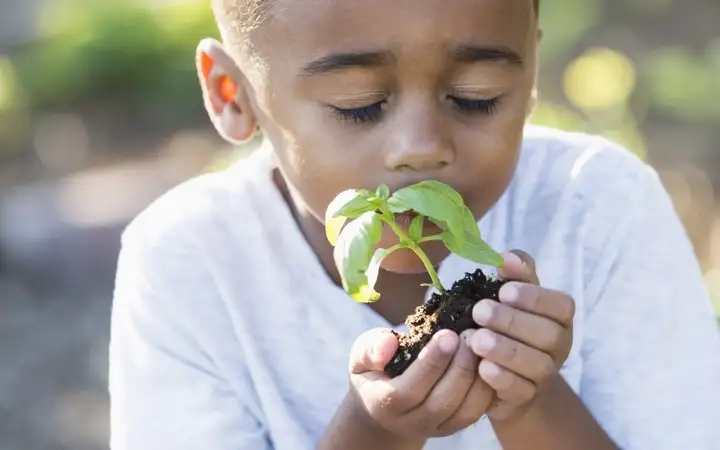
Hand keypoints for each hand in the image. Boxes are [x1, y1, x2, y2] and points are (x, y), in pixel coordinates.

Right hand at [348, 327, 493, 438]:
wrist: (382, 404)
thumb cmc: (374, 370)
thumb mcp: (362, 355)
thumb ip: (372, 348)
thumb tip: (389, 344)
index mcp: (385, 404)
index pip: (410, 389)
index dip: (432, 363)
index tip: (449, 334)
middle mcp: (411, 422)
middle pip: (442, 402)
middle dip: (460, 367)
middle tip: (471, 336)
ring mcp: (436, 428)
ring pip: (465, 411)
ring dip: (478, 378)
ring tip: (482, 345)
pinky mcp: (455, 426)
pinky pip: (478, 412)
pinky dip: (488, 388)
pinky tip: (489, 361)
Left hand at [469, 250, 574, 420]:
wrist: (505, 374)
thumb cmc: (510, 323)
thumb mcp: (513, 296)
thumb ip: (516, 274)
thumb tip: (507, 257)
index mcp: (559, 316)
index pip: (560, 305)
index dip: (534, 297)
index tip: (504, 290)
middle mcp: (559, 345)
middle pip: (548, 335)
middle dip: (512, 322)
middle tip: (479, 311)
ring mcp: (545, 375)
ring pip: (536, 365)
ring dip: (505, 350)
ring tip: (476, 339)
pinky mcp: (526, 398)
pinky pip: (520, 391)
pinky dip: (502, 379)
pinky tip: (482, 368)